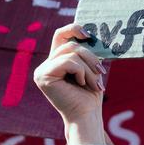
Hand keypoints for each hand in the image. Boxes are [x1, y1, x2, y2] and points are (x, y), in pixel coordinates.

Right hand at [34, 24, 106, 144]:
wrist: (87, 115)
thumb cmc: (90, 94)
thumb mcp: (90, 67)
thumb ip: (85, 52)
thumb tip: (88, 32)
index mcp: (55, 61)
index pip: (60, 35)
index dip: (73, 28)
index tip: (88, 34)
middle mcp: (45, 65)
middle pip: (70, 44)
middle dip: (90, 57)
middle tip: (102, 72)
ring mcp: (42, 70)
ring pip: (71, 53)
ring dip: (88, 68)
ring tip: (94, 83)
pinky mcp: (43, 76)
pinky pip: (68, 62)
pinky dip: (81, 72)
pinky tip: (81, 84)